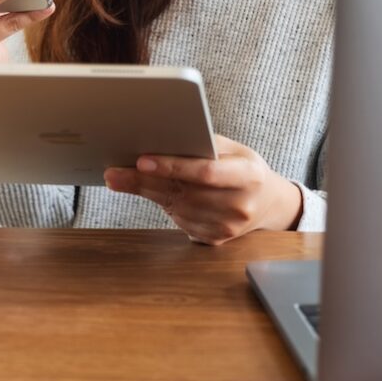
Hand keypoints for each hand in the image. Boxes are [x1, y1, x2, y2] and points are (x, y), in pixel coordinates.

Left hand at [103, 135, 303, 245]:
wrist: (267, 203)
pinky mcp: (216, 240)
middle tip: (114, 172)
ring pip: (177, 209)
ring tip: (123, 178)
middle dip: (145, 181)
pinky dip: (165, 206)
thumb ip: (204, 145)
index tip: (141, 160)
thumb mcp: (234, 149)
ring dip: (148, 193)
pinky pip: (181, 222)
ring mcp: (228, 227)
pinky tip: (156, 193)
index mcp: (249, 176)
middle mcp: (240, 205)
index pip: (206, 172)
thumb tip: (162, 140)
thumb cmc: (244, 168)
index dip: (172, 166)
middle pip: (184, 192)